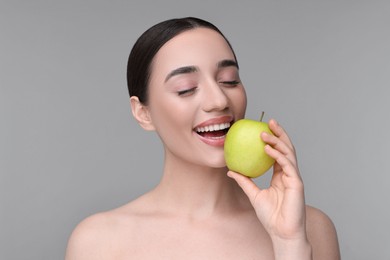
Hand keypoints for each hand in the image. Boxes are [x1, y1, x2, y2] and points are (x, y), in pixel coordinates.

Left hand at [227, 119, 308, 243]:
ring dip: (277, 141)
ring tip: (265, 133)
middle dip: (280, 133)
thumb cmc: (270, 216)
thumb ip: (244, 181)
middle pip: (286, 148)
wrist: (281, 232)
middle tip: (270, 121)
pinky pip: (287, 165)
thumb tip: (231, 170)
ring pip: (288, 153)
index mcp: (281, 176)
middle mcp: (289, 174)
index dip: (274, 140)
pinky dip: (278, 155)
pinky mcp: (297, 183)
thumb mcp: (253, 194)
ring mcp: (294, 178)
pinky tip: (268, 148)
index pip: (278, 153)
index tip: (264, 129)